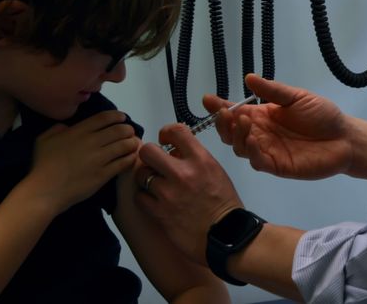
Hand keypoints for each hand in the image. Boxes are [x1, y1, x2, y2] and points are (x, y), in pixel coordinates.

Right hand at [25, 111, 139, 213]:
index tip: (122, 118)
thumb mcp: (44, 139)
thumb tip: (68, 127)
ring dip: (132, 143)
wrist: (44, 191)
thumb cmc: (41, 166)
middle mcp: (92, 142)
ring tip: (134, 144)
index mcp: (79, 131)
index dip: (117, 116)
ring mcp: (99, 158)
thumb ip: (57, 129)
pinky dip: (130, 158)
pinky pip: (123, 163)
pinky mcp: (104, 174)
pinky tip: (131, 158)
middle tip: (130, 133)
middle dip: (128, 130)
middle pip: (119, 130)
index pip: (105, 118)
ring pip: (124, 145)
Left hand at [135, 124, 242, 264]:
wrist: (226, 235)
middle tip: (154, 164)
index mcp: (201, 160)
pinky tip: (154, 201)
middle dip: (149, 156)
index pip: (176, 131)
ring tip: (156, 186)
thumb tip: (175, 151)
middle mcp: (183, 173)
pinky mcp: (160, 212)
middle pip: (148, 151)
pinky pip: (140, 197)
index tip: (165, 140)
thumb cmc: (224, 204)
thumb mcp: (215, 172)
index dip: (166, 132)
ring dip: (146, 179)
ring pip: (141, 175)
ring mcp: (169, 193)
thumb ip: (195, 159)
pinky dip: (145, 198)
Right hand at [207, 74, 356, 179]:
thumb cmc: (321, 116)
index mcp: (263, 117)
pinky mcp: (277, 166)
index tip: (207, 99)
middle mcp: (260, 134)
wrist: (344, 137)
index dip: (220, 107)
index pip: (236, 112)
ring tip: (241, 121)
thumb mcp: (297, 97)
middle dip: (223, 123)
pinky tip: (253, 140)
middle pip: (232, 133)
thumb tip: (249, 77)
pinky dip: (252, 152)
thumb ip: (273, 91)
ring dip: (236, 135)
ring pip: (240, 148)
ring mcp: (267, 151)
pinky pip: (258, 161)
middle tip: (224, 113)